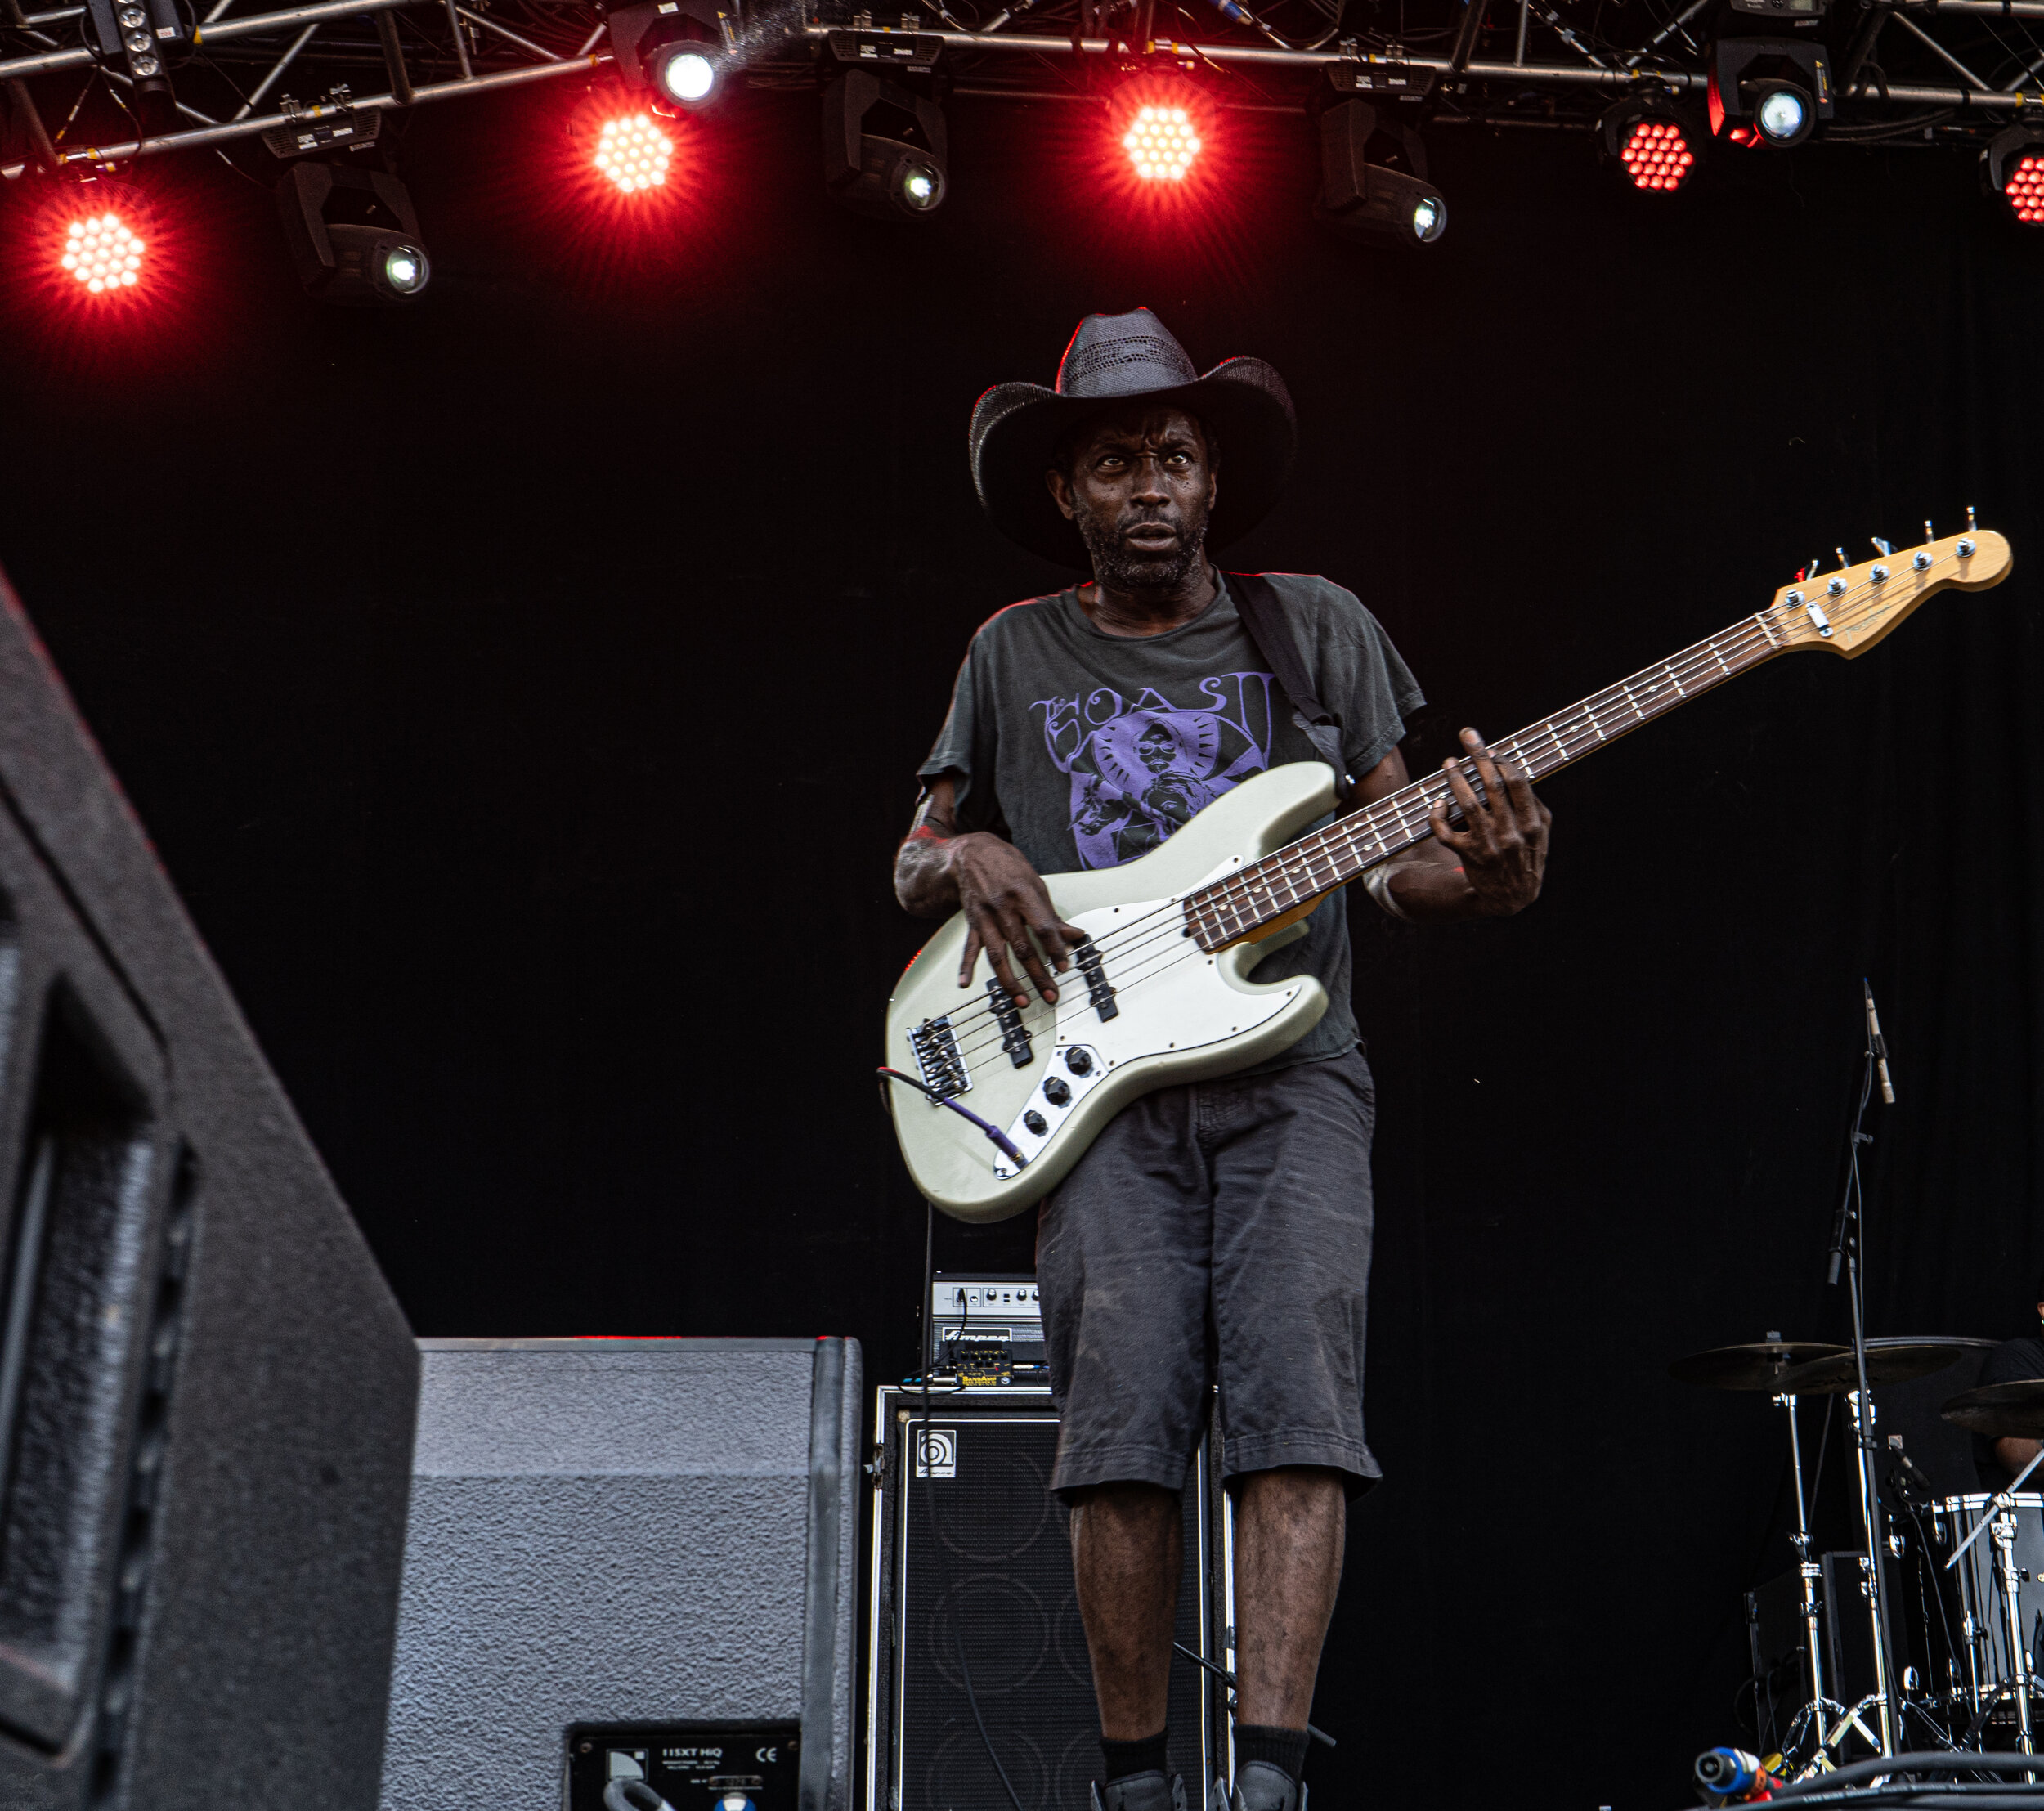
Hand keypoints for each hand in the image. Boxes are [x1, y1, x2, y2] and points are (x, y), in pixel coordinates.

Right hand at [945, 832, 1083, 1007]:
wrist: (972, 854)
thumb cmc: (1006, 866)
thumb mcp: (1035, 883)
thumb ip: (1051, 914)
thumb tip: (1074, 934)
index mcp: (1022, 894)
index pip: (1042, 927)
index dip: (1055, 949)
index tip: (1063, 966)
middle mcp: (1003, 907)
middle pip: (1022, 947)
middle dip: (1037, 973)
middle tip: (1050, 993)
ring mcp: (985, 917)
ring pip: (997, 954)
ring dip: (1010, 980)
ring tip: (1021, 999)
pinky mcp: (972, 923)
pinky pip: (970, 948)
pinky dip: (966, 966)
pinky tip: (965, 982)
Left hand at [1429, 728, 1549, 915]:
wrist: (1512, 898)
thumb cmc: (1526, 857)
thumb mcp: (1541, 834)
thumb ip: (1534, 805)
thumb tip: (1516, 772)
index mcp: (1532, 824)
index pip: (1516, 783)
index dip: (1501, 760)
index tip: (1489, 746)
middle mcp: (1510, 833)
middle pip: (1492, 785)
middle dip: (1478, 756)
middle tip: (1467, 735)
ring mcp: (1488, 845)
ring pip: (1467, 804)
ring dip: (1456, 779)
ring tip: (1448, 762)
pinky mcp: (1467, 856)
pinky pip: (1446, 832)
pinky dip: (1438, 815)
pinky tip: (1438, 802)